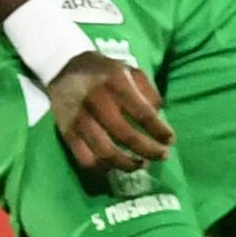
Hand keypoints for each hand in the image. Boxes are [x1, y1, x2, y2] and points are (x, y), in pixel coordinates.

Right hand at [48, 53, 173, 175]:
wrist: (64, 68)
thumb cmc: (105, 71)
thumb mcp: (130, 70)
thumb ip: (147, 90)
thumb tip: (160, 114)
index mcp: (116, 83)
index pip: (142, 113)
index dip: (159, 130)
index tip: (171, 140)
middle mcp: (97, 102)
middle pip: (126, 136)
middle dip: (148, 150)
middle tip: (162, 156)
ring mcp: (80, 120)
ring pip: (105, 153)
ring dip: (127, 164)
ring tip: (141, 164)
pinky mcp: (67, 133)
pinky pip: (85, 159)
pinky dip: (103, 168)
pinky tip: (115, 166)